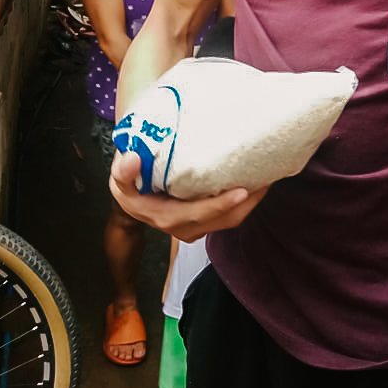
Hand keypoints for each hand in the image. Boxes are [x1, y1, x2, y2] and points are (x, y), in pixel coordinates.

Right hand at [110, 152, 268, 242]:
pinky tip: (257, 181)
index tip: (243, 190)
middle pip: (224, 220)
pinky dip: (245, 202)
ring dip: (251, 203)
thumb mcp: (119, 178)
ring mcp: (197, 226)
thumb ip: (123, 171)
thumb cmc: (129, 185)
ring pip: (231, 220)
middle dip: (248, 204)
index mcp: (166, 218)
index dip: (221, 206)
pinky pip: (229, 215)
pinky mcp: (205, 220)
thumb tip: (133, 159)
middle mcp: (184, 228)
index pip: (198, 214)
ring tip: (268, 178)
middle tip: (268, 179)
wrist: (131, 198)